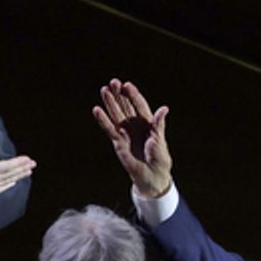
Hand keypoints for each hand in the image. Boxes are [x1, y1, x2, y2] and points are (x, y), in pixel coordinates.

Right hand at [0, 153, 34, 209]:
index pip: (6, 167)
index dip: (18, 163)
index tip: (28, 159)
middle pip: (9, 175)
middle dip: (21, 169)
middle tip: (33, 164)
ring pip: (6, 183)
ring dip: (17, 176)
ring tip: (27, 172)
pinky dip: (7, 185)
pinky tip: (12, 183)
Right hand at [93, 78, 171, 198]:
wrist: (152, 178)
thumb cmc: (160, 160)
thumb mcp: (161, 142)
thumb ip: (159, 126)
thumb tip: (163, 109)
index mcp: (148, 123)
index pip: (140, 105)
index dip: (133, 95)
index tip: (127, 85)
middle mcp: (136, 125)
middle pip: (126, 106)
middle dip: (120, 94)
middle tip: (113, 82)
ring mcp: (126, 133)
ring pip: (116, 114)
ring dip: (110, 103)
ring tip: (104, 90)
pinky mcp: (118, 142)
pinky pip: (109, 129)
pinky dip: (103, 120)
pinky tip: (97, 110)